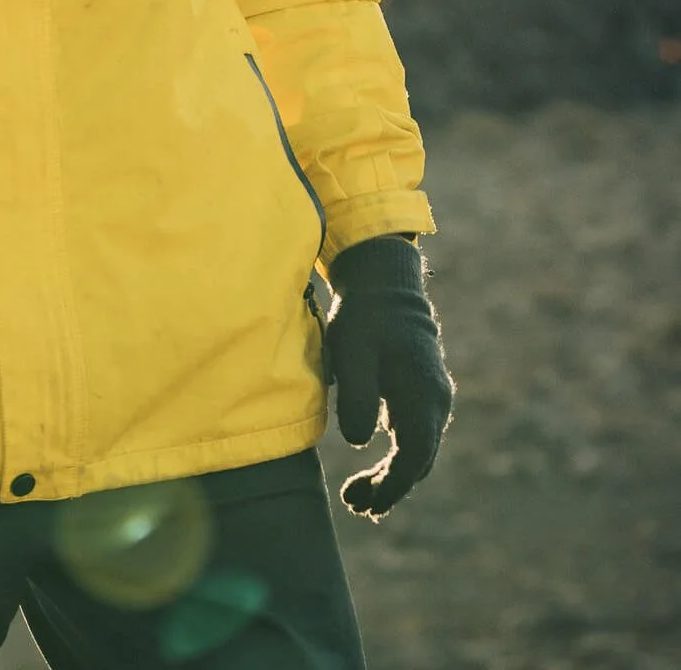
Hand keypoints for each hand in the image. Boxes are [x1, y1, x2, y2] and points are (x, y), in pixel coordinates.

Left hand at [326, 234, 453, 517]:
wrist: (385, 282)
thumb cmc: (365, 316)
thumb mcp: (352, 351)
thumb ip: (357, 395)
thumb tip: (361, 442)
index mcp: (422, 395)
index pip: (413, 457)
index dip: (392, 486)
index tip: (367, 504)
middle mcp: (436, 401)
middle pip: (419, 460)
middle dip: (390, 488)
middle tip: (356, 505)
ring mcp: (433, 396)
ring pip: (418, 449)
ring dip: (393, 475)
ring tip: (359, 496)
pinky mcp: (422, 390)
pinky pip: (415, 434)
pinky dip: (398, 456)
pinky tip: (376, 467)